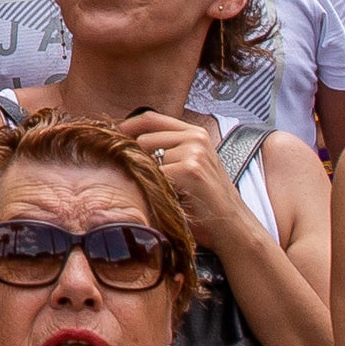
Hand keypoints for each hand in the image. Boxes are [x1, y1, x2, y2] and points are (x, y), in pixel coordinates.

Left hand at [103, 108, 247, 247]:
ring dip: (149, 178)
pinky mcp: (189, 169)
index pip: (152, 119)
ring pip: (146, 159)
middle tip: (144, 182)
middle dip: (136, 160)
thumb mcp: (191, 166)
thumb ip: (168, 151)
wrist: (232, 227)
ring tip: (166, 194)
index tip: (112, 136)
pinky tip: (171, 201)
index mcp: (195, 133)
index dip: (128, 126)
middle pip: (144, 139)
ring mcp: (193, 151)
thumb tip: (127, 144)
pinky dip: (156, 190)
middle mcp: (196, 137)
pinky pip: (155, 176)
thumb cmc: (206, 202)